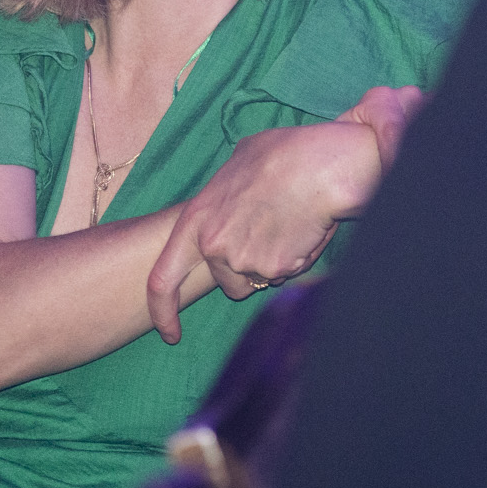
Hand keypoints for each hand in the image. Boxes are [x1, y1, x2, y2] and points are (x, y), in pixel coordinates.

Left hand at [143, 85, 423, 341]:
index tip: (169, 333)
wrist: (323, 166)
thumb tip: (231, 197)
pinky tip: (305, 228)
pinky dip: (296, 259)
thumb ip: (225, 191)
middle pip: (227, 283)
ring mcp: (245, 261)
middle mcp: (214, 247)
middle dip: (246, 272)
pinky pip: (284, 275)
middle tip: (268, 236)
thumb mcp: (239, 162)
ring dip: (271, 266)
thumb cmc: (285, 154)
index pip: (163, 280)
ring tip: (288, 225)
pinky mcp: (275, 270)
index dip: (163, 311)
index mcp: (196, 220)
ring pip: (258, 281)